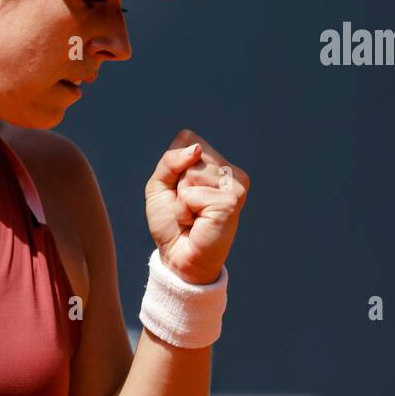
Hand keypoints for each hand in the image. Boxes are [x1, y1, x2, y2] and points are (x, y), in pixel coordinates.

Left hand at [144, 130, 249, 284]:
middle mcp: (230, 170)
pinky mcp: (232, 201)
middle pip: (190, 153)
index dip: (172, 166)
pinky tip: (196, 222)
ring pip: (191, 172)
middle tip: (186, 206)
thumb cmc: (171, 222)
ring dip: (181, 198)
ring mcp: (235, 185)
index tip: (179, 190)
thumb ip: (171, 160)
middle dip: (176, 182)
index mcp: (216, 162)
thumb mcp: (159, 185)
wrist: (178, 256)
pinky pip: (192, 193)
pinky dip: (184, 210)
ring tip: (192, 215)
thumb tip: (196, 151)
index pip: (187, 139)